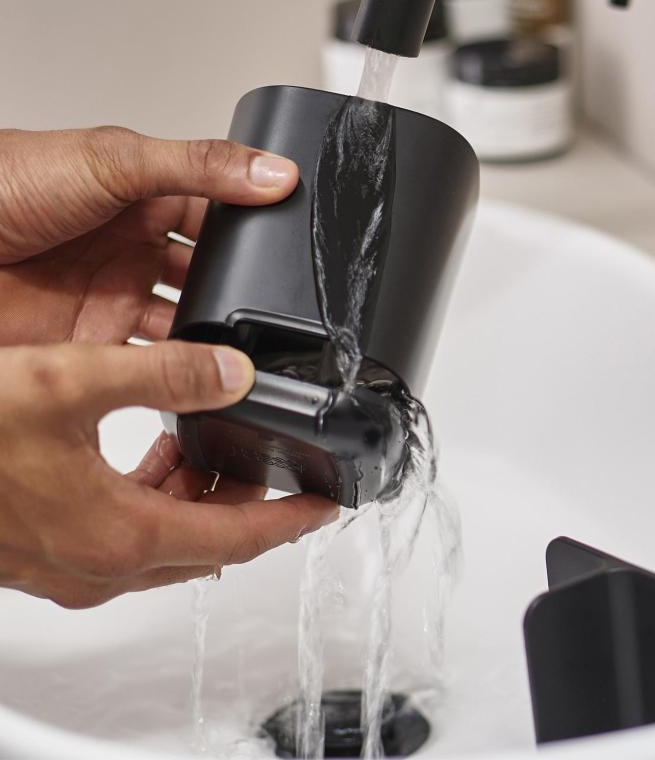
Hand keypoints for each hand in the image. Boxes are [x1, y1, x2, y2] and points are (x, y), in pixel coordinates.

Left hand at [0, 126, 298, 345]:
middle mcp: (133, 247)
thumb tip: (275, 173)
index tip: (297, 244)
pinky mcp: (90, 344)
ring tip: (247, 343)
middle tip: (277, 306)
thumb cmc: (4, 183)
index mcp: (144, 195)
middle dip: (242, 289)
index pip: (219, 214)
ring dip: (216, 334)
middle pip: (210, 274)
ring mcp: (113, 296)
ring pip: (186, 323)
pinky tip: (201, 372)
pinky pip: (147, 364)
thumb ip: (199, 166)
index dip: (257, 228)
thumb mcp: (113, 159)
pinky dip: (177, 373)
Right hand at [0, 339, 337, 608]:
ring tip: (216, 440)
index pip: (241, 538)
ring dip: (199, 495)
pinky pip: (124, 531)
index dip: (294, 518)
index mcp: (124, 534)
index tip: (330, 502)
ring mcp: (71, 563)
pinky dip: (154, 494)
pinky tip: (150, 447)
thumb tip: (233, 370)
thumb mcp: (71, 385)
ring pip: (165, 538)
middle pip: (208, 541)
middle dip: (250, 502)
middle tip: (277, 458)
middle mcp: (101, 563)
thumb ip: (163, 374)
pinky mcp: (46, 549)